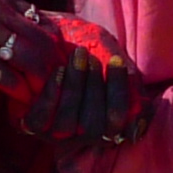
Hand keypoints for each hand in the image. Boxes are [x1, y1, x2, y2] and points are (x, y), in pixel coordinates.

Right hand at [0, 0, 142, 142]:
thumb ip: (2, 22)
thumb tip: (37, 43)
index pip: (47, 22)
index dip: (57, 50)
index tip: (61, 73)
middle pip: (48, 40)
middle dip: (58, 70)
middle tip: (61, 95)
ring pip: (35, 59)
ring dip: (43, 85)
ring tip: (44, 102)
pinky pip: (9, 79)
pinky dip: (19, 97)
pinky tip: (20, 109)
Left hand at [15, 10, 143, 145]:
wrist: (54, 36)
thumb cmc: (89, 49)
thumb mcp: (112, 61)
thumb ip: (130, 84)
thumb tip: (140, 120)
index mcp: (107, 126)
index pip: (117, 123)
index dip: (118, 93)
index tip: (116, 60)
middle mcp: (82, 136)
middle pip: (93, 126)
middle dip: (94, 88)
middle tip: (92, 58)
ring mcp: (56, 134)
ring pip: (67, 122)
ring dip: (75, 86)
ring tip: (78, 56)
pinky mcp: (32, 126)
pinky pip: (41, 118)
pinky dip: (52, 92)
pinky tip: (58, 69)